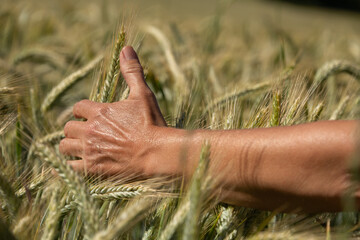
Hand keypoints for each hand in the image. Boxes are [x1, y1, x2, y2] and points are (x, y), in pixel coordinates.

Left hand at [59, 46, 166, 176]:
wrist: (157, 152)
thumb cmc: (152, 123)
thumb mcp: (143, 94)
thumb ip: (132, 72)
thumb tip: (126, 48)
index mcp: (100, 111)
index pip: (77, 108)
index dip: (81, 112)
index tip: (86, 116)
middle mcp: (90, 130)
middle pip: (67, 127)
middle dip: (74, 129)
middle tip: (83, 133)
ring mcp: (90, 150)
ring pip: (64, 146)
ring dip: (69, 146)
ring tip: (78, 148)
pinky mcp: (92, 169)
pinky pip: (69, 168)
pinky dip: (68, 167)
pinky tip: (73, 165)